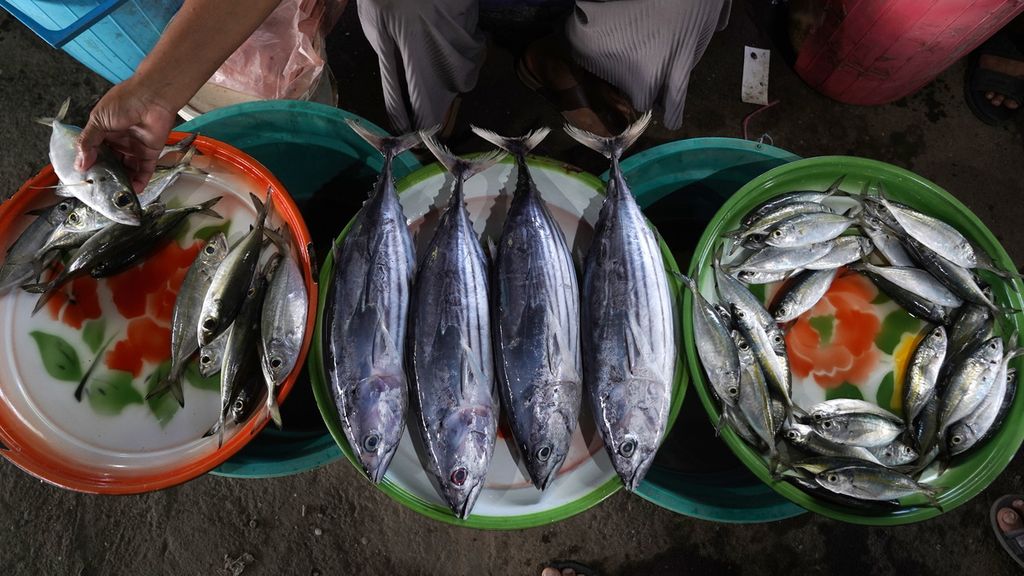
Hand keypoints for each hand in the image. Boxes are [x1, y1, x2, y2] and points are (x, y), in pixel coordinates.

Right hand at [75, 78, 177, 193]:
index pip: (94, 152)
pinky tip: (133, 190)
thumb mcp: (98, 120)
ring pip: (127, 169)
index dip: (90, 164)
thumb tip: (80, 164)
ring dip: (122, 181)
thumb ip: (88, 142)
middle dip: (106, 176)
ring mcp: (135, 148)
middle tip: (100, 189)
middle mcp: (119, 142)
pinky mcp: (150, 153)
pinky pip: (145, 171)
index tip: (84, 177)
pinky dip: (140, 181)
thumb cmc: (124, 102)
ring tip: (116, 194)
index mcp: (104, 132)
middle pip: (111, 163)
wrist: (152, 97)